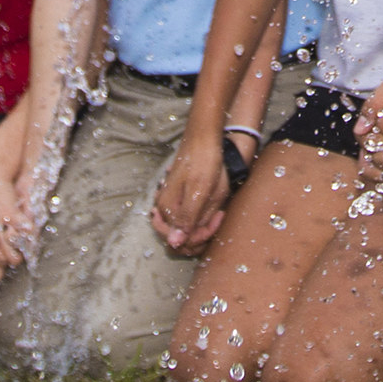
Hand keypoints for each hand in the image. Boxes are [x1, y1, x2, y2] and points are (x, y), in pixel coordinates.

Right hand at [151, 132, 232, 256]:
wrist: (204, 137)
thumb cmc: (204, 162)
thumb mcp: (200, 190)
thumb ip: (187, 218)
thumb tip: (174, 244)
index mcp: (168, 209)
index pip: (180, 242)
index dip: (201, 237)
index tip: (217, 218)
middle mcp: (164, 208)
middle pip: (181, 238)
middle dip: (201, 233)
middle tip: (218, 214)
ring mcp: (170, 202)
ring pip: (185, 228)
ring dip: (202, 224)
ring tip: (216, 208)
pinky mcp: (177, 197)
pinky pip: (187, 216)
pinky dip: (201, 215)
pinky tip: (210, 203)